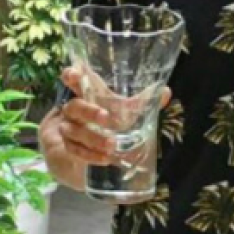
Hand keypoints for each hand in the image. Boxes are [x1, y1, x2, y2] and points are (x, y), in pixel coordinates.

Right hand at [43, 67, 171, 165]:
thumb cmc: (109, 122)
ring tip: (111, 145)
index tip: (75, 75)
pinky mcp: (68, 149)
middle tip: (106, 118)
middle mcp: (74, 110)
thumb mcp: (125, 111)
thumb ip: (143, 102)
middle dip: (88, 111)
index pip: (73, 79)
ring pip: (73, 131)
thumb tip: (165, 92)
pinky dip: (90, 155)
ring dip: (93, 138)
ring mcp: (68, 129)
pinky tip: (105, 158)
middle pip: (74, 106)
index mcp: (88, 94)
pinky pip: (75, 151)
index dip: (72, 75)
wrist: (89, 151)